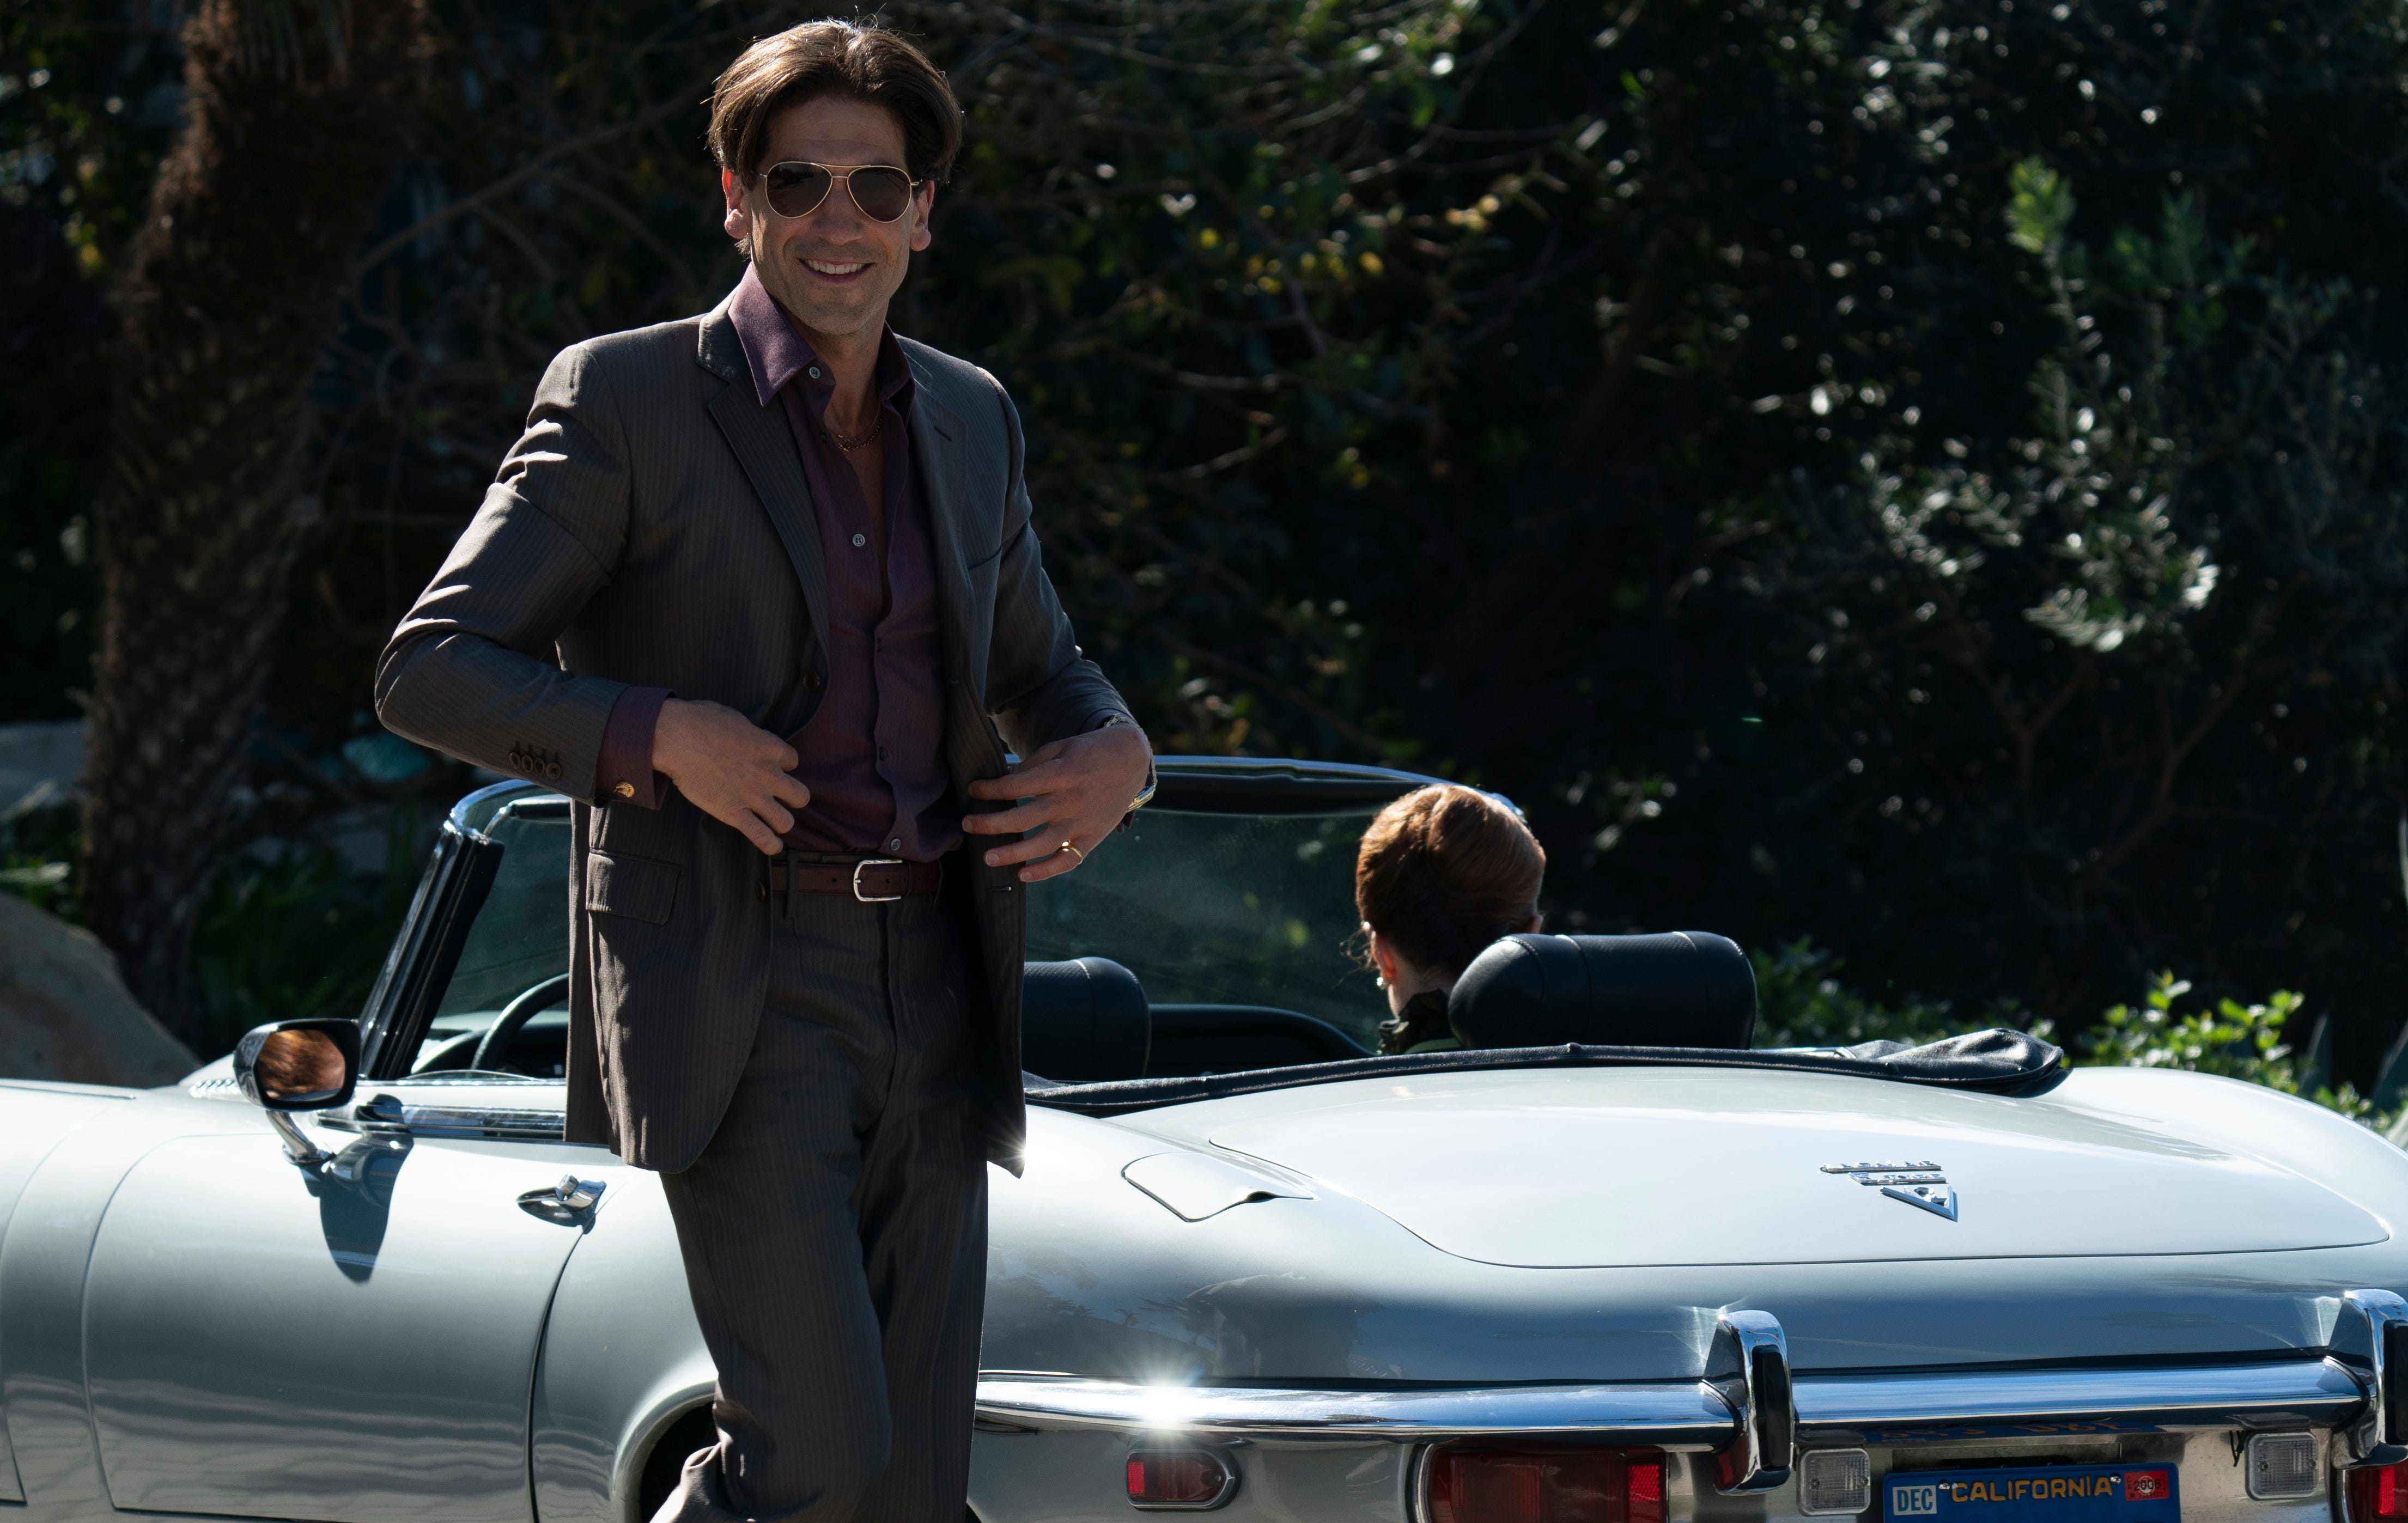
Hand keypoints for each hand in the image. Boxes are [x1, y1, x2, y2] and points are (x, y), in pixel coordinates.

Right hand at [652, 698, 808, 855]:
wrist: (676, 737)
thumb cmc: (700, 721)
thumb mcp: (736, 719)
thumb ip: (750, 735)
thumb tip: (749, 739)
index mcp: (770, 747)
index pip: (792, 762)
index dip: (781, 766)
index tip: (768, 767)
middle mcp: (769, 774)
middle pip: (800, 796)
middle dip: (792, 799)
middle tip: (777, 798)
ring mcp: (753, 796)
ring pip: (786, 821)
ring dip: (781, 823)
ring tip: (772, 822)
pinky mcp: (734, 813)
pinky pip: (762, 837)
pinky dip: (770, 845)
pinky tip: (772, 845)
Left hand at [962, 722, 1151, 882]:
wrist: (1130, 760)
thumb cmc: (1088, 752)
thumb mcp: (1060, 748)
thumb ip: (1033, 765)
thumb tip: (1004, 784)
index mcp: (1059, 774)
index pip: (1015, 786)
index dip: (989, 789)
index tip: (973, 790)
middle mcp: (1069, 801)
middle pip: (1022, 819)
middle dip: (990, 824)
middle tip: (967, 825)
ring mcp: (1080, 822)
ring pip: (1041, 845)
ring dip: (1011, 854)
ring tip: (987, 858)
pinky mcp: (1091, 837)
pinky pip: (1067, 860)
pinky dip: (1045, 871)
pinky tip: (1023, 875)